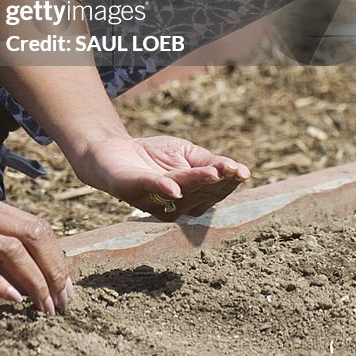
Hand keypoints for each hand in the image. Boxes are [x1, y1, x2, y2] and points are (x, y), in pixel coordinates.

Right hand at [0, 191, 72, 313]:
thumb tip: (23, 267)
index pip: (35, 225)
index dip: (56, 256)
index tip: (64, 284)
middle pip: (32, 234)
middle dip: (55, 269)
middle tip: (63, 300)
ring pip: (12, 250)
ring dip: (35, 281)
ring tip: (45, 307)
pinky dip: (0, 284)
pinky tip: (14, 300)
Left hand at [71, 134, 249, 220]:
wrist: (113, 149)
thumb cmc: (154, 156)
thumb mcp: (186, 153)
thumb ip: (209, 162)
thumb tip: (237, 170)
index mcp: (190, 199)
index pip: (214, 192)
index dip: (228, 182)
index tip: (242, 172)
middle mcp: (173, 206)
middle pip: (200, 192)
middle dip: (216, 181)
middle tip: (231, 170)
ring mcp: (153, 200)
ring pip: (180, 190)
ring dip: (196, 182)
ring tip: (214, 173)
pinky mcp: (131, 188)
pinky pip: (149, 188)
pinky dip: (162, 187)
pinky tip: (174, 187)